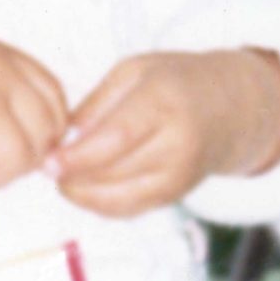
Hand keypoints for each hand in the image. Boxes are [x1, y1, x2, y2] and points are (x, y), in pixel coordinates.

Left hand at [52, 49, 279, 217]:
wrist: (232, 108)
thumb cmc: (176, 82)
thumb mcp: (135, 71)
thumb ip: (97, 103)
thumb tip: (64, 137)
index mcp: (165, 102)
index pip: (117, 138)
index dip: (78, 156)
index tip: (48, 161)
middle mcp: (177, 143)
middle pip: (114, 172)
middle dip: (72, 175)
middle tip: (47, 165)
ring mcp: (179, 176)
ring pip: (118, 198)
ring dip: (81, 193)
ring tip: (63, 175)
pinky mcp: (175, 196)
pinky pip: (128, 209)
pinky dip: (99, 204)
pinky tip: (84, 187)